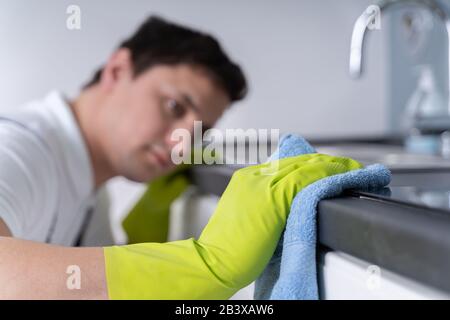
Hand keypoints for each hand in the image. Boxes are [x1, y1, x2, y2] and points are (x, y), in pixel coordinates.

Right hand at [104, 154, 362, 298]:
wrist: (213, 261)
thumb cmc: (228, 248)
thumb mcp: (248, 217)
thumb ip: (267, 204)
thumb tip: (294, 204)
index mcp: (246, 179)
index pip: (287, 164)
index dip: (312, 164)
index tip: (329, 168)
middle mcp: (254, 177)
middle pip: (298, 161)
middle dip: (326, 162)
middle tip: (348, 166)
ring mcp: (262, 185)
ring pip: (305, 166)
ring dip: (332, 166)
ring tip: (353, 170)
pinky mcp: (272, 199)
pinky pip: (306, 180)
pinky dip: (326, 177)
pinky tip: (343, 178)